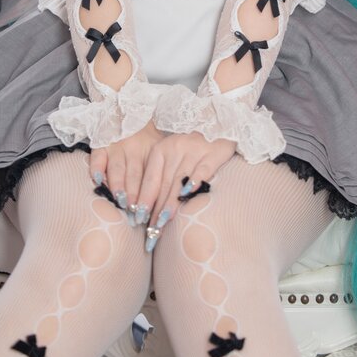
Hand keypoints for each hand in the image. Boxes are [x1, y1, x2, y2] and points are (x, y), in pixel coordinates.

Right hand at [89, 119, 164, 223]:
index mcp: (151, 152)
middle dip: (134, 196)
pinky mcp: (101, 144)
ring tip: (121, 202)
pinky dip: (97, 170)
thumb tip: (179, 193)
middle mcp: (134, 149)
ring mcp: (116, 147)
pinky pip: (97, 158)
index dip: (151, 195)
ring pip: (117, 170)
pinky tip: (98, 181)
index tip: (151, 212)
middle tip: (135, 212)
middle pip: (134, 176)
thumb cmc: (148, 138)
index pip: (151, 177)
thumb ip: (165, 169)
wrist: (130, 110)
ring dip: (118, 186)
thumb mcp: (161, 148)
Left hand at [137, 132, 236, 249]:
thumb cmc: (191, 149)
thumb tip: (147, 209)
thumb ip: (161, 178)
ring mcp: (195, 149)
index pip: (150, 178)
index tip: (138, 218)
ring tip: (164, 223)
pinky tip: (187, 194)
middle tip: (151, 231)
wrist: (218, 125)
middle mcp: (176, 147)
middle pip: (164, 183)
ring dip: (171, 203)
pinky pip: (202, 169)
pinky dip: (194, 182)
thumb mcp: (172, 157)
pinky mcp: (213, 153)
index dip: (144, 198)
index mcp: (162, 149)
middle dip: (156, 209)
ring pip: (179, 180)